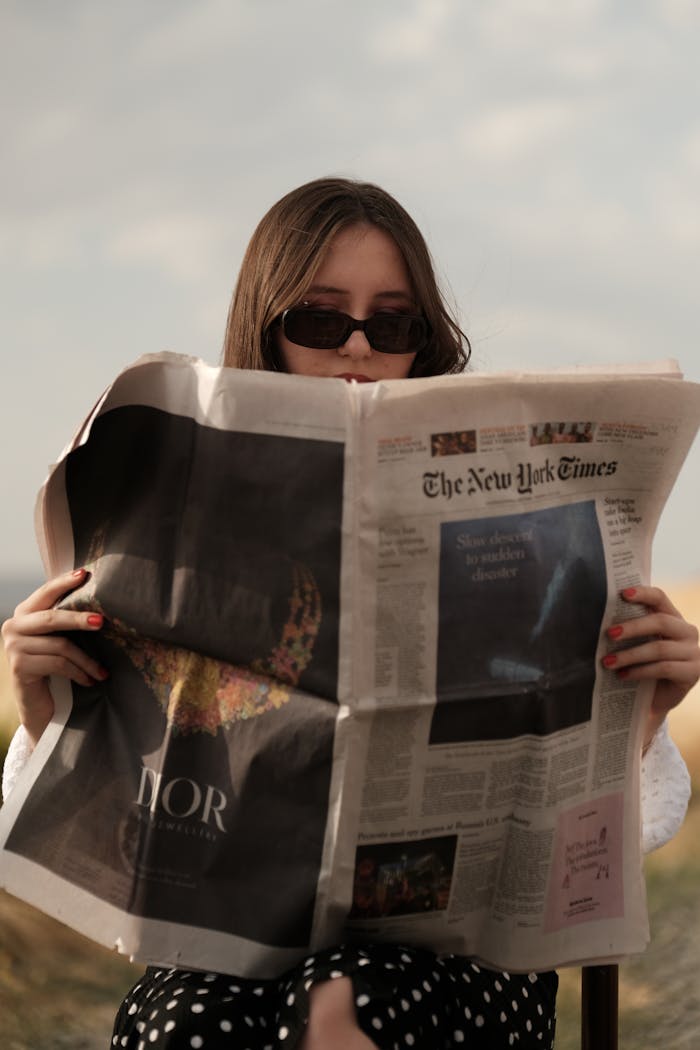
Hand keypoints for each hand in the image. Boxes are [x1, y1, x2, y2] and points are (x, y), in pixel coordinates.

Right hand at [1, 569, 107, 747]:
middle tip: (102, 622)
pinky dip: (79, 673)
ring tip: (102, 671)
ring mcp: (13, 647)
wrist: (38, 704)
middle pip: (52, 619)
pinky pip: (58, 664)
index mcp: (24, 613)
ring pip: (60, 646)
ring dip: (86, 660)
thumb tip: (98, 601)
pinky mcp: (19, 667)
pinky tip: (91, 680)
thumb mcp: (58, 639)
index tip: (84, 574)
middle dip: (80, 619)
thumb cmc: (53, 666)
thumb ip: (65, 620)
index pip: (45, 593)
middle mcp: (13, 626)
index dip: (64, 582)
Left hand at [602, 585, 699, 751]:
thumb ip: (626, 630)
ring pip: (660, 648)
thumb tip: (597, 618)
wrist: (654, 700)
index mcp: (672, 617)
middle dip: (633, 627)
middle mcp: (687, 631)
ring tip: (608, 662)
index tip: (622, 594)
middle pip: (661, 622)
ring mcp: (693, 652)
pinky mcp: (693, 673)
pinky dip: (640, 671)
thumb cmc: (641, 665)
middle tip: (609, 634)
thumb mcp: (635, 644)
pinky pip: (664, 668)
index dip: (643, 593)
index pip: (660, 598)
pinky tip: (623, 675)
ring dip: (630, 655)